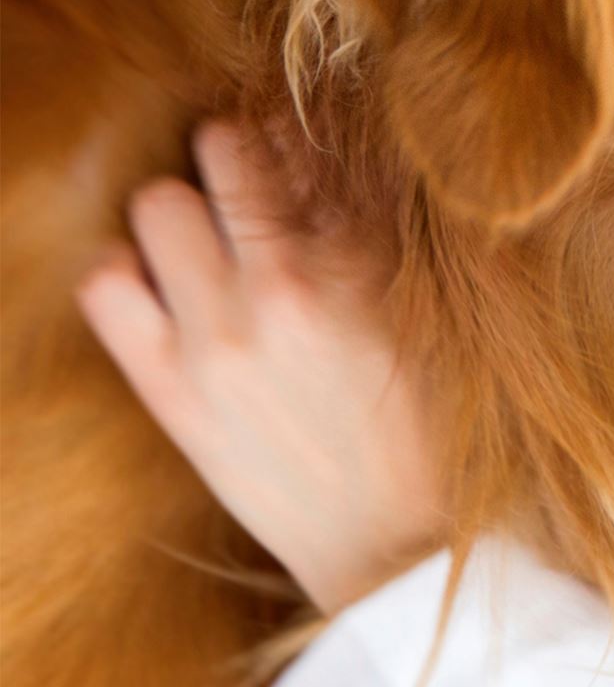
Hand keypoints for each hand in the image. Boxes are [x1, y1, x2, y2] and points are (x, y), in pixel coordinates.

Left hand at [77, 121, 445, 612]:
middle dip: (234, 161)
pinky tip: (161, 290)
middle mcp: (286, 283)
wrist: (397, 549)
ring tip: (204, 245)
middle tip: (251, 197)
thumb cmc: (434, 431)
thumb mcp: (434, 318)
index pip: (307, 144)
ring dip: (177, 211)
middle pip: (221, 148)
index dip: (298, 137)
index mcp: (368, 262)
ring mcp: (218, 334)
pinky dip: (124, 272)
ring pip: (155, 203)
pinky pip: (105, 286)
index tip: (300, 158)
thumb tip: (340, 165)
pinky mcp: (171, 387)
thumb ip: (386, 236)